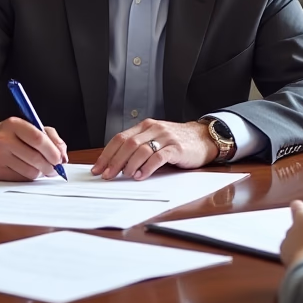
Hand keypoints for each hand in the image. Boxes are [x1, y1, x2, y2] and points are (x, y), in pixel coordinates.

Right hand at [0, 118, 67, 181]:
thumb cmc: (10, 134)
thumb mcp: (29, 126)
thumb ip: (50, 137)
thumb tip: (63, 156)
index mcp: (14, 124)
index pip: (38, 139)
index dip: (52, 151)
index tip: (59, 158)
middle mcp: (3, 140)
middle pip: (35, 157)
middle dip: (50, 165)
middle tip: (56, 167)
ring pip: (30, 171)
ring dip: (42, 173)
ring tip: (43, 168)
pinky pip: (22, 179)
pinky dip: (30, 176)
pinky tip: (30, 170)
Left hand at [91, 118, 217, 180]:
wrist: (203, 138)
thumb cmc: (177, 142)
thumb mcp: (155, 140)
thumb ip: (139, 147)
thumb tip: (116, 165)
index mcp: (145, 126)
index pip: (120, 138)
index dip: (107, 154)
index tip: (98, 168)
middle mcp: (153, 129)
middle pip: (128, 144)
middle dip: (114, 161)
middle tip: (107, 175)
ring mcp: (165, 137)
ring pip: (141, 150)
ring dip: (129, 165)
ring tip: (124, 176)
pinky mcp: (176, 148)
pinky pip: (158, 157)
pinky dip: (147, 167)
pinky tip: (140, 176)